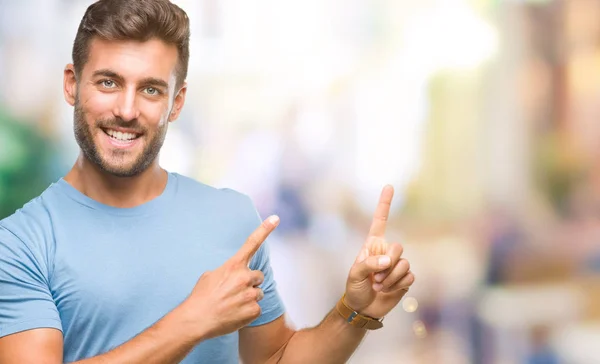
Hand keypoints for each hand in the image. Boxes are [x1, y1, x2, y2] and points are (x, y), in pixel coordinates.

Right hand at [179, 215, 279, 339]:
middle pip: (258, 276)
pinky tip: (235, 313)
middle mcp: (244, 277)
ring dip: (249, 297)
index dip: (265, 229)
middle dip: (250, 282)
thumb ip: (228, 271)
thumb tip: (234, 274)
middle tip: (234, 291)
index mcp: (233, 266)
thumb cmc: (201, 297)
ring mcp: (250, 294)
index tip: (275, 218)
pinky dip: (248, 311)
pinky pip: (256, 308)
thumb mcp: (210, 275)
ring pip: (258, 293)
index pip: (252, 243)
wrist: (196, 320)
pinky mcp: (254, 310)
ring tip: (232, 304)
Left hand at [344, 185, 414, 318]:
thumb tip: (389, 260)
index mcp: (372, 245)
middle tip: (374, 277)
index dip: (384, 204)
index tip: (388, 186)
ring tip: (378, 286)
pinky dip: (397, 285)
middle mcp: (386, 252)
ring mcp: (396, 265)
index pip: (380, 221)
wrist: (363, 309)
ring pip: (404, 264)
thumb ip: (369, 264)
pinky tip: (388, 290)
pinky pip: (409, 277)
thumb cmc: (354, 289)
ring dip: (390, 278)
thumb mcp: (355, 275)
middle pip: (399, 248)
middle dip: (387, 264)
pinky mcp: (405, 278)